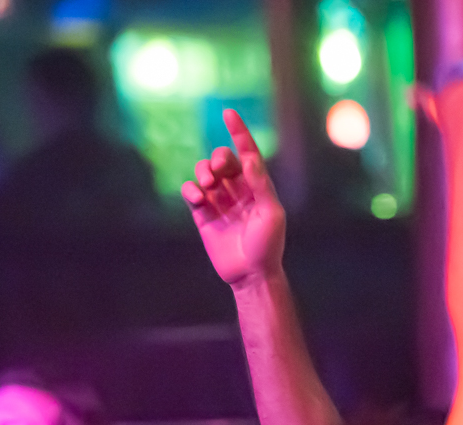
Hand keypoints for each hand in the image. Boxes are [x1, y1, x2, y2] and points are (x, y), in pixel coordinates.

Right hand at [182, 110, 285, 286]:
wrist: (250, 275)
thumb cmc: (267, 246)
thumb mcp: (271, 214)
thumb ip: (260, 185)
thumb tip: (249, 158)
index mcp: (258, 187)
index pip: (248, 153)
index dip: (239, 132)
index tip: (229, 113)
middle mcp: (239, 191)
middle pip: (223, 160)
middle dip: (219, 160)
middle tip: (219, 173)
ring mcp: (220, 202)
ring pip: (205, 173)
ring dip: (203, 172)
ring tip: (207, 187)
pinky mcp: (204, 216)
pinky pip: (192, 193)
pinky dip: (191, 190)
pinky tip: (197, 198)